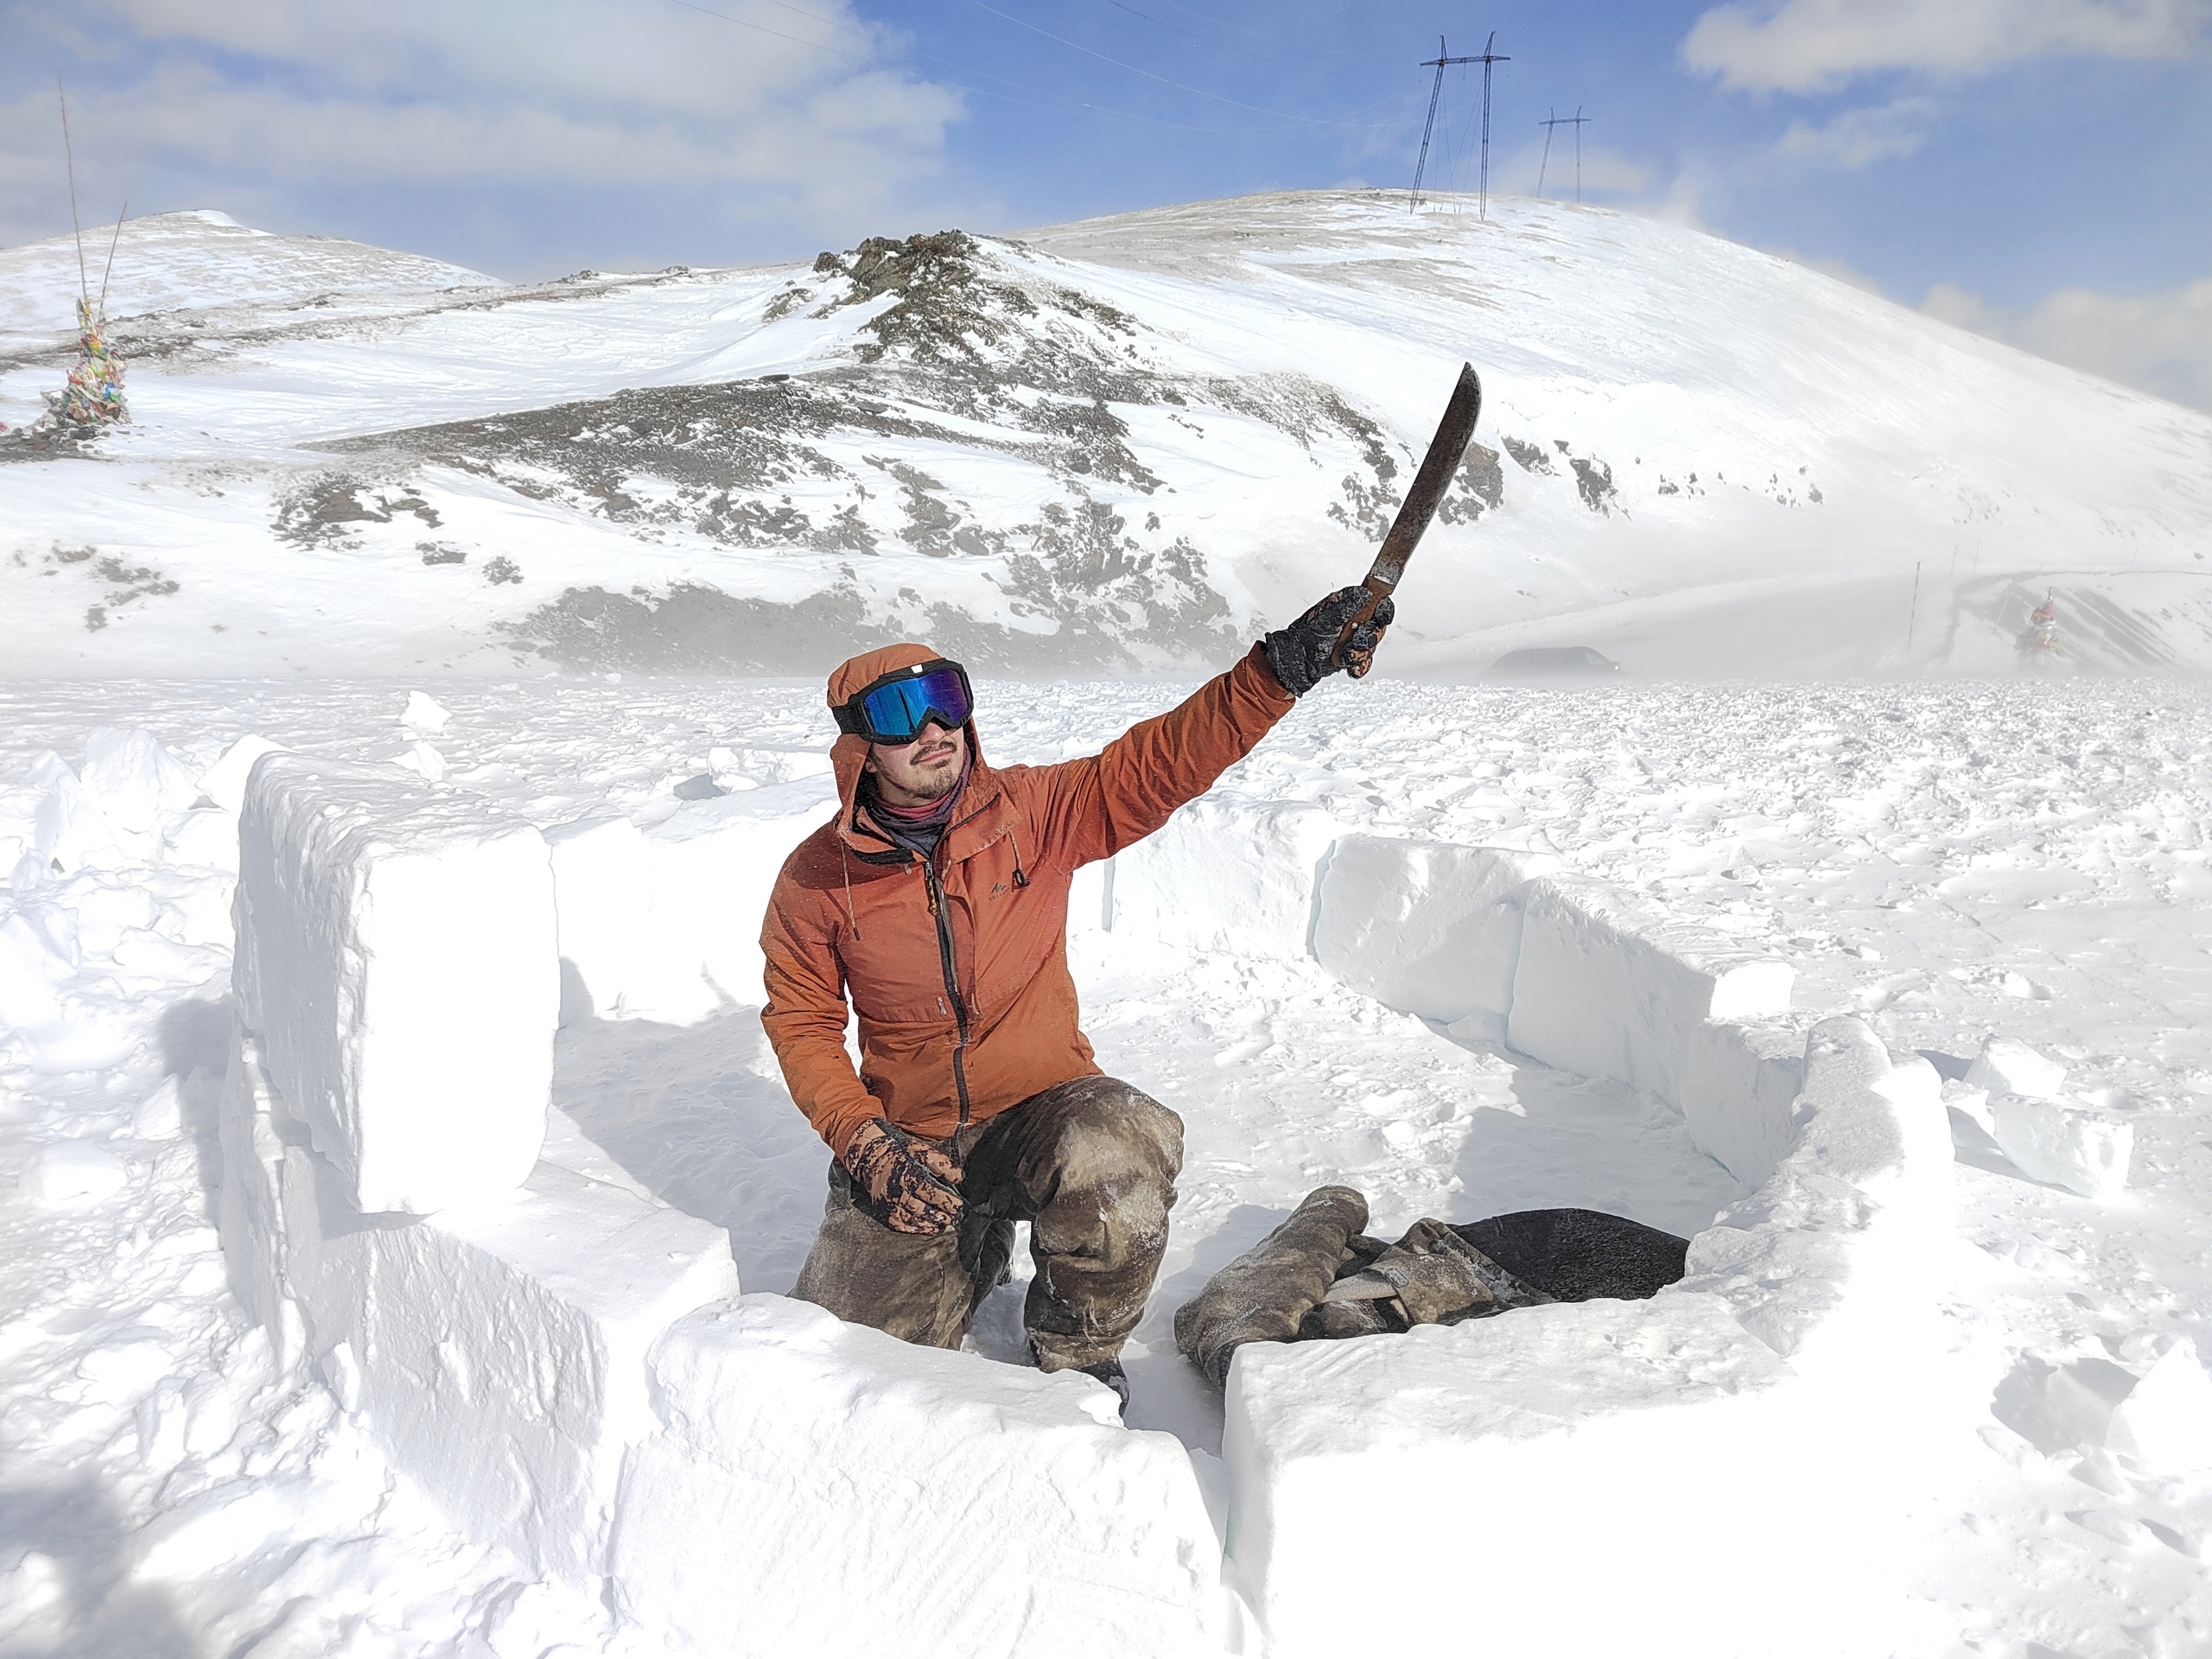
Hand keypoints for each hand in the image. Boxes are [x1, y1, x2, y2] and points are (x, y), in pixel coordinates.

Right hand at [843, 1118, 964, 1233]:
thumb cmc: (902, 1154)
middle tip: (953, 1219)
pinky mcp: (884, 1211)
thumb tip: (959, 1178)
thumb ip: (942, 1164)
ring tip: (943, 1224)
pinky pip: (900, 1224)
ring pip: (911, 1219)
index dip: (945, 1201)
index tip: (958, 1206)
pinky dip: (915, 1228)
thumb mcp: (923, 1152)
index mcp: (908, 1174)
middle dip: (939, 1215)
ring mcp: (889, 1203)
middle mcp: (897, 1191)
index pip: (930, 1191)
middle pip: (921, 1208)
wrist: (874, 1157)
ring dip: (929, 1224)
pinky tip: (927, 1227)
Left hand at [1262, 587, 1396, 695]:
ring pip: (1372, 645)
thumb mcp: (1327, 618)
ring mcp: (1354, 639)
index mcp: (1350, 605)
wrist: (1297, 660)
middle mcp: (1355, 621)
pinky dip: (1359, 666)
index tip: (1380, 616)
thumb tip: (1364, 593)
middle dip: (1370, 636)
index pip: (1377, 602)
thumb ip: (1347, 605)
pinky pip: (1366, 662)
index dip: (1383, 608)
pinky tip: (1350, 667)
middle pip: (1379, 626)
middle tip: (1358, 640)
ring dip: (1360, 653)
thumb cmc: (1306, 634)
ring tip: (1344, 655)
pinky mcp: (1352, 656)